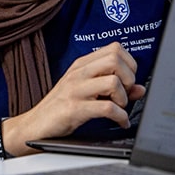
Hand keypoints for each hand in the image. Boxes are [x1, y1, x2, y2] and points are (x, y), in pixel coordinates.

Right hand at [4, 42, 145, 154]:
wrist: (34, 125)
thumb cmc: (60, 107)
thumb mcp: (87, 92)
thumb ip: (113, 88)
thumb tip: (140, 88)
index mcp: (81, 65)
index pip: (114, 48)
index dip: (129, 63)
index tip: (127, 80)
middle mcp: (78, 73)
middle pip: (115, 60)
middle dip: (129, 78)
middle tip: (124, 93)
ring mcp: (75, 90)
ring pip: (113, 82)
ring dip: (123, 98)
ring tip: (119, 108)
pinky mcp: (74, 109)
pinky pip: (107, 108)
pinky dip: (120, 117)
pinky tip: (120, 122)